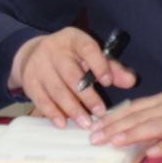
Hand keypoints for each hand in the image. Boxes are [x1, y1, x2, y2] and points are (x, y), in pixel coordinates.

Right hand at [8, 27, 136, 128]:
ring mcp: (39, 66)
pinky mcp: (30, 81)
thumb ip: (111, 68)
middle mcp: (54, 50)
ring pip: (57, 89)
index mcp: (73, 39)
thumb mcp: (89, 55)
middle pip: (72, 74)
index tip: (108, 82)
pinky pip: (42, 99)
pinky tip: (63, 123)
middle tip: (100, 112)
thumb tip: (131, 81)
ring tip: (85, 123)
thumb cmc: (69, 56)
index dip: (99, 65)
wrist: (32, 53)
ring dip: (72, 108)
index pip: (87, 49)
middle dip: (87, 96)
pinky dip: (53, 113)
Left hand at [89, 91, 161, 157]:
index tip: (95, 126)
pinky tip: (150, 153)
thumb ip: (160, 117)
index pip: (134, 108)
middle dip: (114, 127)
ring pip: (153, 126)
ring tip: (114, 141)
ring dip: (132, 134)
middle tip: (94, 137)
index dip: (113, 117)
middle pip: (138, 117)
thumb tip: (136, 130)